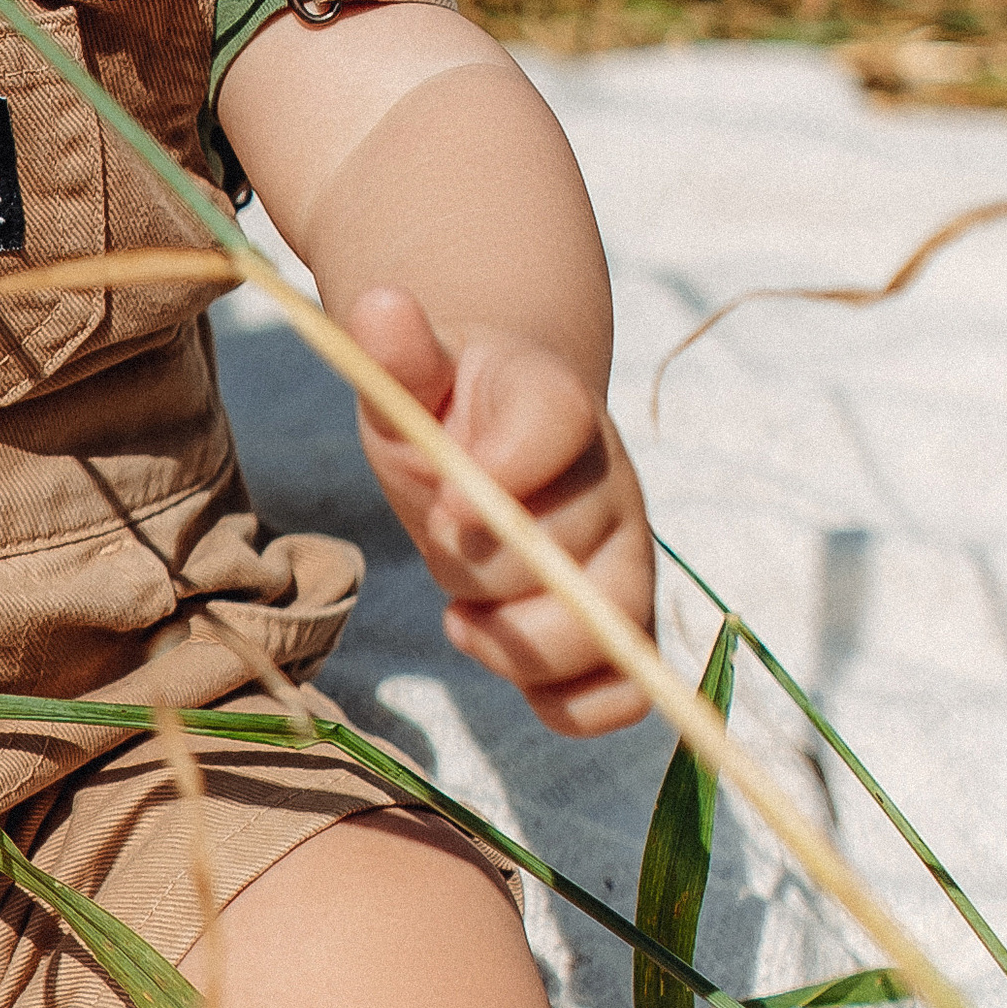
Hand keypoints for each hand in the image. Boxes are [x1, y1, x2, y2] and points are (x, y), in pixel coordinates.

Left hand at [342, 284, 655, 736]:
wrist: (493, 441)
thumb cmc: (445, 412)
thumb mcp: (409, 383)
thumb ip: (397, 355)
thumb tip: (378, 305)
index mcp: (560, 403)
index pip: (556, 428)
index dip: (497, 475)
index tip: (440, 504)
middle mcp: (613, 483)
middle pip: (560, 552)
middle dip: (479, 565)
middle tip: (442, 539)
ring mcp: (628, 559)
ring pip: (601, 631)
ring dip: (516, 641)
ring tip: (461, 615)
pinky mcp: (625, 626)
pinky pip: (621, 694)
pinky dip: (562, 701)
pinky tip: (498, 652)